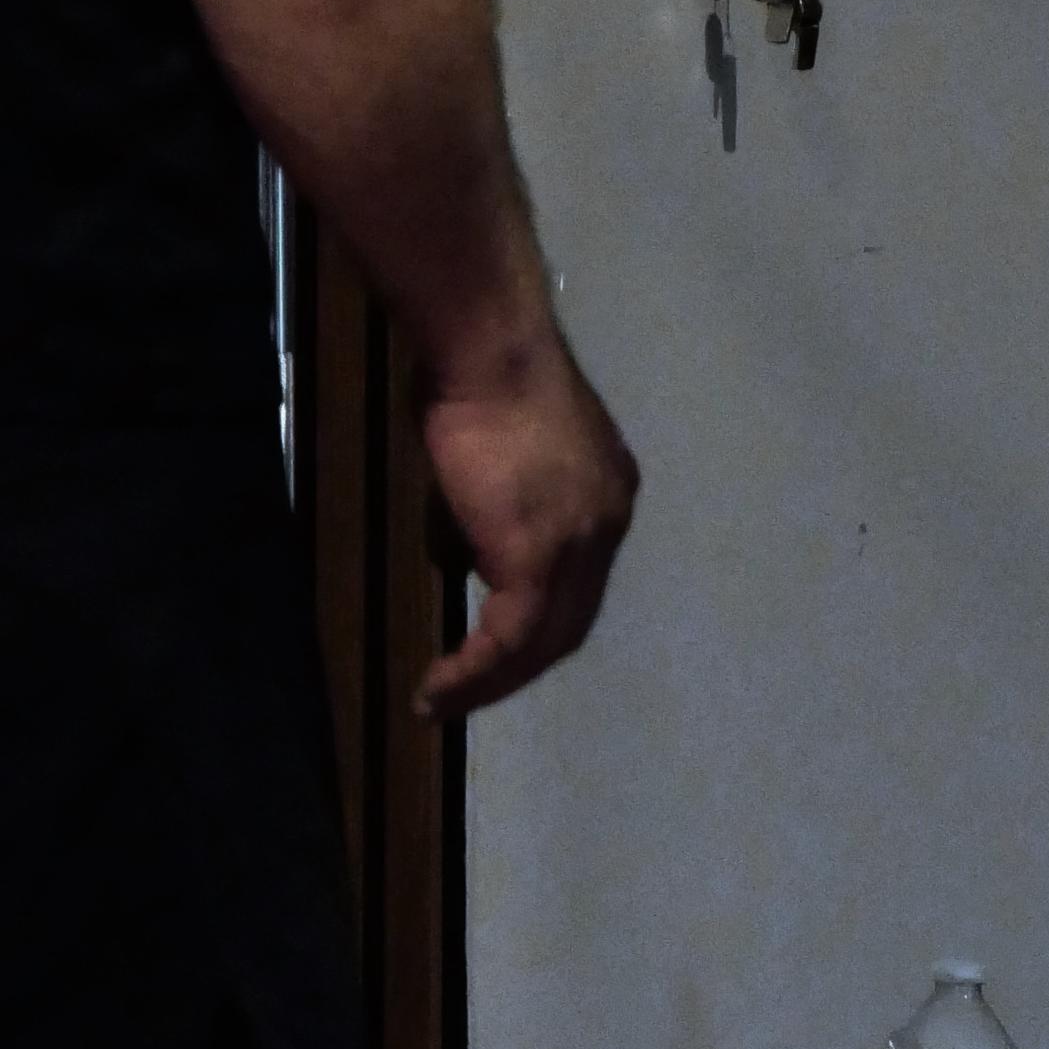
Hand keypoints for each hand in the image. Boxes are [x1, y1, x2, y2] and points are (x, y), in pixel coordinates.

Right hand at [418, 333, 640, 717]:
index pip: (579, 580)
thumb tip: (463, 553)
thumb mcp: (496, 455)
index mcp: (606, 494)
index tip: (491, 648)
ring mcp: (580, 544)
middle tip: (467, 693)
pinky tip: (439, 689)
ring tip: (443, 702)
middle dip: (518, 665)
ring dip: (493, 681)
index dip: (537, 622)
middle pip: (571, 620)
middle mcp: (609, 522)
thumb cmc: (480, 378)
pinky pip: (509, 638)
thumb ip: (489, 510)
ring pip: (545, 640)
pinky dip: (475, 672)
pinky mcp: (538, 560)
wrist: (488, 346)